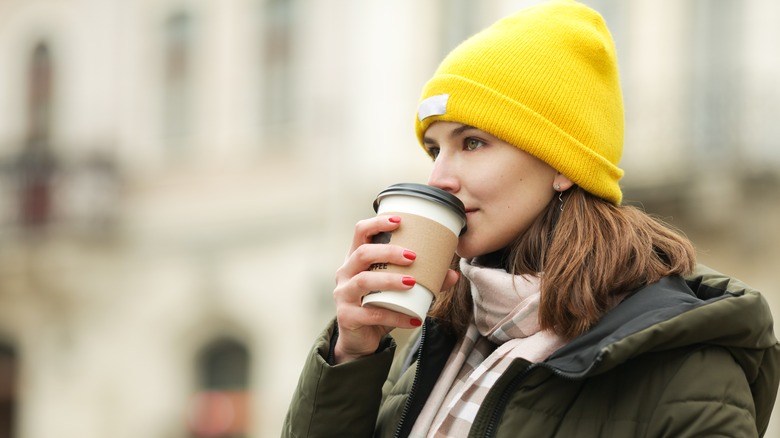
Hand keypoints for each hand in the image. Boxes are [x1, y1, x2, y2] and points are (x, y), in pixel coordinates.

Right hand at [331, 215, 458, 363]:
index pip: (360, 232)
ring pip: (364, 281)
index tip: (399, 221)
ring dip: (390, 280)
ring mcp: (343, 294)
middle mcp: (345, 273)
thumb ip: (423, 281)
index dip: (377, 223)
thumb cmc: (378, 305)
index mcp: (356, 259)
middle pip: (363, 253)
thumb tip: (452, 274)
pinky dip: (396, 317)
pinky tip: (414, 319)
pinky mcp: (346, 316)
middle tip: (413, 256)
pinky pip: (372, 314)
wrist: (360, 339)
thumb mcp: (397, 290)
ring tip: (412, 282)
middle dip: (388, 252)